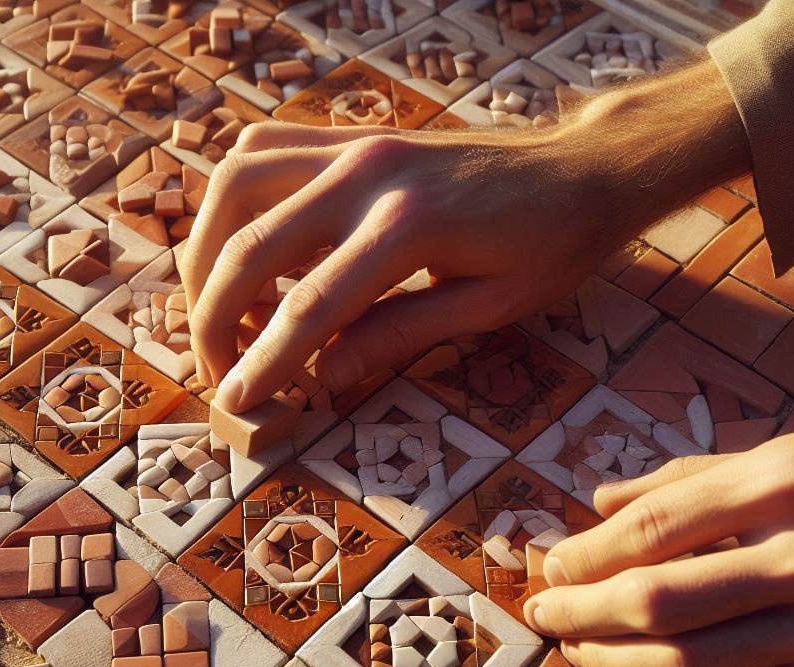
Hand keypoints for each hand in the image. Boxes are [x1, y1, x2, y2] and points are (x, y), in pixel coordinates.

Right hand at [182, 62, 749, 412]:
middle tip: (218, 370)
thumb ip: (400, 336)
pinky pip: (264, 150)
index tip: (234, 402)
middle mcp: (370, 176)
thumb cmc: (551, 245)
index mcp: (410, 228)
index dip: (263, 361)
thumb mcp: (491, 307)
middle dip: (215, 315)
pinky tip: (241, 246)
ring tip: (218, 310)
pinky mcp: (353, 137)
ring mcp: (356, 146)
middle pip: (251, 244)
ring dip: (208, 249)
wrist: (584, 168)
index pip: (310, 306)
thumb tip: (323, 376)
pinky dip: (235, 198)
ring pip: (237, 183)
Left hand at [523, 423, 793, 666]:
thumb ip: (701, 475)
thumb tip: (602, 500)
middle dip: (583, 611)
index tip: (553, 560)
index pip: (659, 527)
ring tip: (580, 649)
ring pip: (696, 663)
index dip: (589, 551)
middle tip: (543, 612)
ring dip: (619, 660)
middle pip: (662, 600)